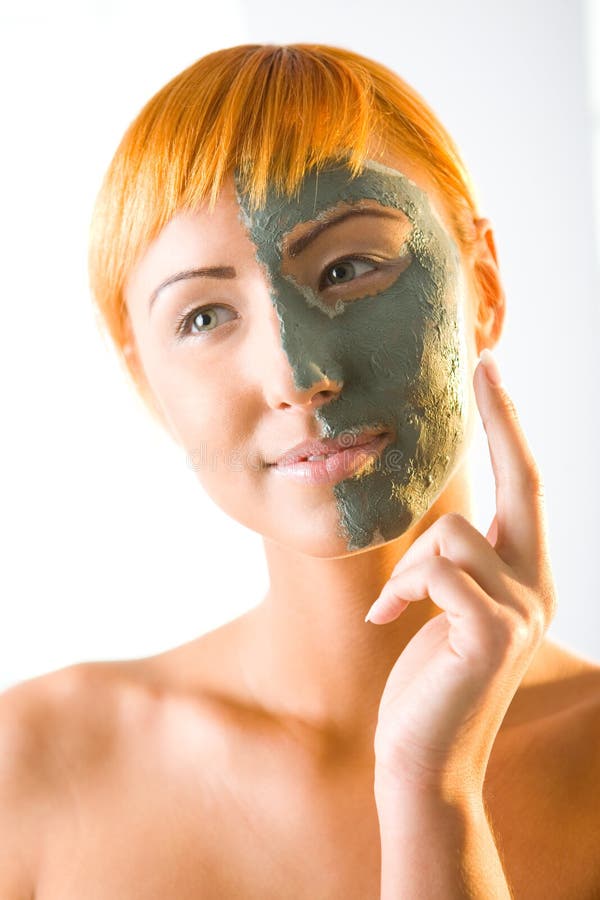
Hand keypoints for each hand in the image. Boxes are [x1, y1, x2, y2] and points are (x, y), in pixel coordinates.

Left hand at [366, 349, 557, 799]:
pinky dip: (403, 590)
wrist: (422, 760)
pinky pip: (436, 570)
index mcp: (526, 577)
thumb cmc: (426, 682)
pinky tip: (388, 621)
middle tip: (485, 363)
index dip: (510, 428)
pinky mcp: (491, 634)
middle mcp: (536, 587)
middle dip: (503, 418)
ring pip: (452, 533)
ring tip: (396, 605)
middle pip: (525, 481)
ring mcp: (521, 611)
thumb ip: (454, 568)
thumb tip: (439, 535)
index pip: (526, 487)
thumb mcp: (445, 611)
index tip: (492, 374)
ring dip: (409, 567)